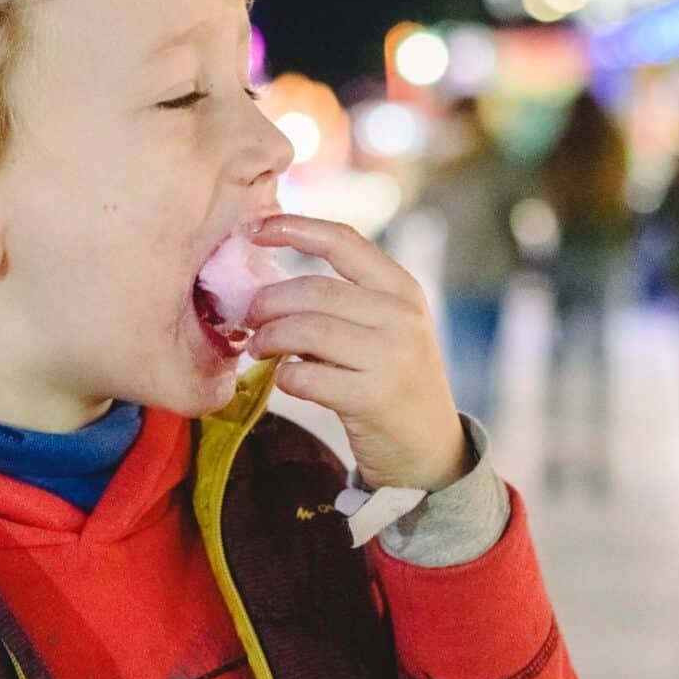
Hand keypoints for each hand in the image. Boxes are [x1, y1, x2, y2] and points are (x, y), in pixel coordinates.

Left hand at [247, 214, 469, 493]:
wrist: (429, 450)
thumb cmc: (392, 382)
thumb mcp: (386, 329)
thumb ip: (346, 301)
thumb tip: (268, 285)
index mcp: (403, 289)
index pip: (343, 241)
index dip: (294, 229)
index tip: (255, 229)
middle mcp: (402, 316)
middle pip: (313, 290)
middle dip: (268, 302)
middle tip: (249, 319)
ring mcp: (391, 356)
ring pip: (306, 329)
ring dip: (269, 338)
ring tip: (258, 347)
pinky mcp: (373, 396)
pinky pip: (306, 376)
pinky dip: (285, 376)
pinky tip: (286, 378)